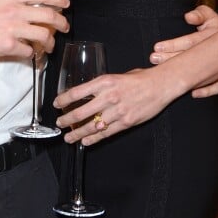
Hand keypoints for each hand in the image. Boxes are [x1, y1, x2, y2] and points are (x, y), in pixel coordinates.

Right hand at [0, 0, 68, 60]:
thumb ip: (14, 2)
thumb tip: (32, 10)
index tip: (65, 4)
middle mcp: (14, 10)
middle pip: (49, 15)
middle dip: (62, 23)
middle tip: (64, 27)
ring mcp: (13, 28)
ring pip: (44, 35)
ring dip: (50, 43)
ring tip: (49, 46)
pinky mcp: (8, 46)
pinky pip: (30, 51)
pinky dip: (32, 55)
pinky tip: (30, 54)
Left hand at [54, 67, 172, 145]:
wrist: (160, 85)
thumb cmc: (140, 78)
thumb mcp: (117, 76)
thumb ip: (103, 86)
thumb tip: (90, 93)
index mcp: (104, 82)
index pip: (77, 92)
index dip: (64, 100)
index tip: (57, 104)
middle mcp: (108, 97)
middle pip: (80, 112)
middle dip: (66, 120)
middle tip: (60, 124)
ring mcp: (117, 111)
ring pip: (91, 126)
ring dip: (77, 133)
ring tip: (69, 137)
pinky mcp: (125, 122)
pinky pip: (105, 133)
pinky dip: (93, 139)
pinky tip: (85, 141)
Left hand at [150, 5, 217, 96]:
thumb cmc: (210, 24)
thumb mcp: (207, 15)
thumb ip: (198, 14)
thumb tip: (189, 17)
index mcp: (215, 33)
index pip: (191, 41)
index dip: (173, 44)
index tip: (156, 47)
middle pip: (192, 58)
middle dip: (171, 59)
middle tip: (153, 59)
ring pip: (203, 73)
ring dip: (184, 77)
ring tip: (163, 75)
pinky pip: (217, 86)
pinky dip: (206, 91)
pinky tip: (192, 92)